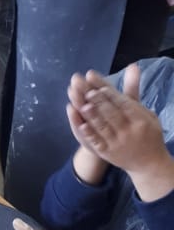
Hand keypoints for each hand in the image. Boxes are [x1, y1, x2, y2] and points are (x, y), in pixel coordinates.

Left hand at [69, 65, 173, 199]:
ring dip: (92, 116)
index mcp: (141, 120)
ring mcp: (117, 143)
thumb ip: (134, 90)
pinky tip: (80, 125)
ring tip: (81, 105)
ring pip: (103, 127)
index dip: (111, 95)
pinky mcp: (107, 153)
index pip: (124, 104)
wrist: (148, 163)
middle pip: (112, 114)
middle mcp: (129, 131)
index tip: (99, 85)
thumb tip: (133, 66)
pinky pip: (97, 142)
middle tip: (87, 91)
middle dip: (99, 102)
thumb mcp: (145, 111)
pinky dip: (89, 134)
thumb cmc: (146, 131)